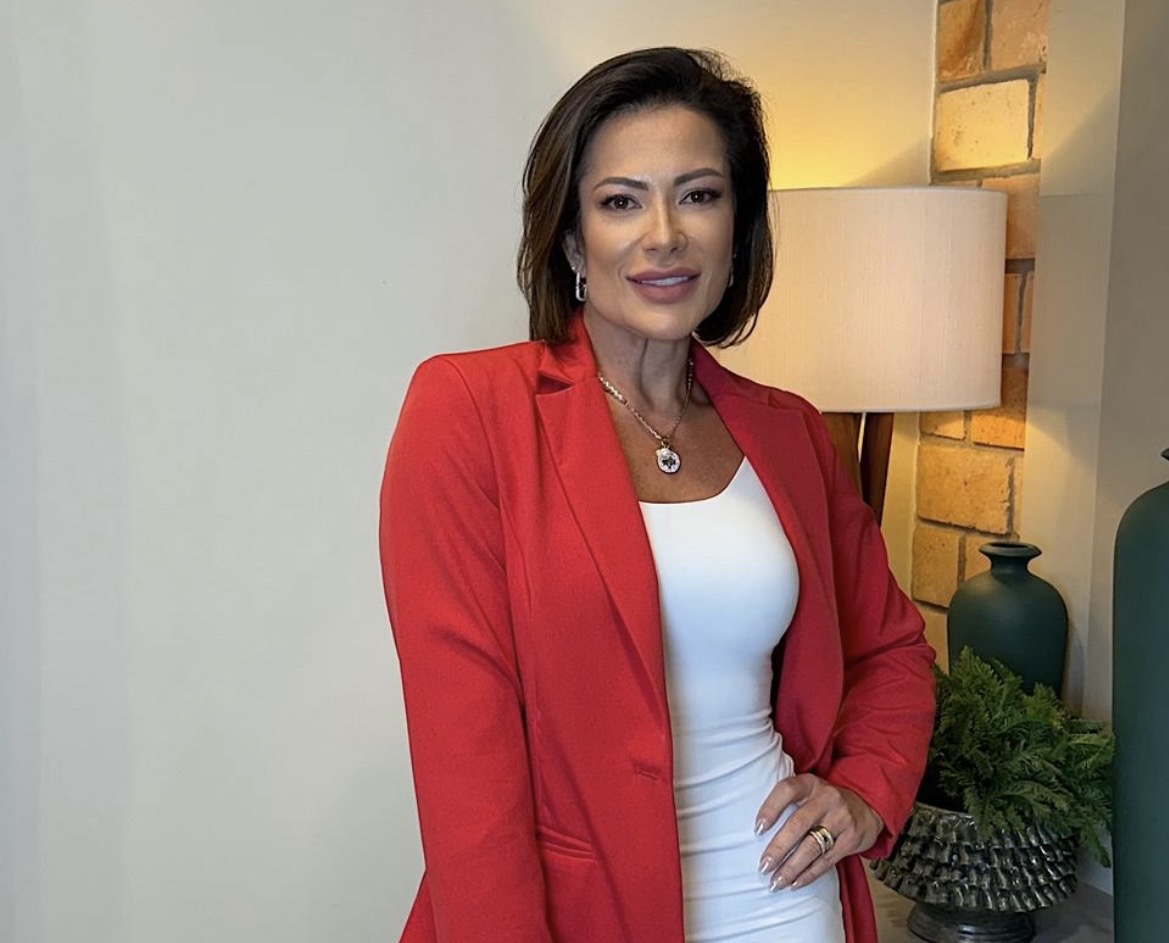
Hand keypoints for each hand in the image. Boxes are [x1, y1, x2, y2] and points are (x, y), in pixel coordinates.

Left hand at [753, 774, 882, 891]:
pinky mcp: (852, 839)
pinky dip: (809, 874)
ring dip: (791, 868)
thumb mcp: (809, 791)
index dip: (771, 808)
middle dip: (778, 848)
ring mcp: (841, 818)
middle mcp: (826, 798)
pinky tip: (795, 883)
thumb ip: (789, 801)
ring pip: (812, 846)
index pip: (787, 790)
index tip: (757, 829)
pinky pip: (827, 860)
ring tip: (776, 882)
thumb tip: (756, 829)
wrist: (867, 807)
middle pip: (798, 824)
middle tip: (763, 866)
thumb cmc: (825, 802)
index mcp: (810, 783)